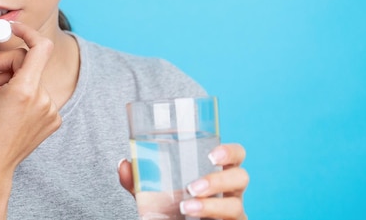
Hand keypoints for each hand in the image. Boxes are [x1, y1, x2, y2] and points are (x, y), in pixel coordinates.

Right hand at [0, 20, 60, 218]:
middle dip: (6, 64)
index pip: (40, 46)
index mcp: (27, 90)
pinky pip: (39, 95)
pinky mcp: (53, 121)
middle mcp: (45, 100)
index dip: (26, 32)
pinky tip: (8, 111)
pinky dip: (24, 95)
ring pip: (32, 78)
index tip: (10, 29)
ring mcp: (51, 112)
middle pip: (28, 63)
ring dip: (13, 81)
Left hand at [118, 143, 248, 219]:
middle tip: (192, 186)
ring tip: (187, 207)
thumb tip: (124, 164)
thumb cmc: (171, 208)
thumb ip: (138, 179)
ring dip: (211, 206)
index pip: (235, 156)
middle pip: (241, 177)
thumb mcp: (153, 194)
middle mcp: (230, 192)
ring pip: (236, 206)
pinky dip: (214, 219)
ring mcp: (233, 213)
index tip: (211, 155)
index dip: (230, 152)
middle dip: (218, 180)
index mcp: (216, 173)